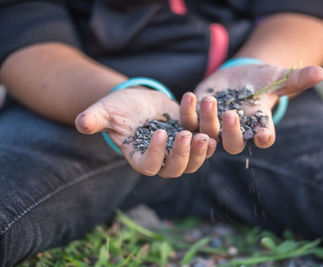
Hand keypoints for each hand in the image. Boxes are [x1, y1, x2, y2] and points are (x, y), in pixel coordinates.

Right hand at [75, 87, 216, 177]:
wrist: (138, 100)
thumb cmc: (119, 108)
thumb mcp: (105, 111)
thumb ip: (94, 118)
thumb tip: (81, 123)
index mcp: (139, 156)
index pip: (149, 166)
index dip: (156, 154)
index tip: (160, 132)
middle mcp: (161, 158)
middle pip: (175, 169)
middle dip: (185, 155)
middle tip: (190, 137)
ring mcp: (177, 149)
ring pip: (194, 161)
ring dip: (202, 151)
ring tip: (205, 134)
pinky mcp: (191, 137)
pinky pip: (204, 142)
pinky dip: (209, 133)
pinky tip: (211, 121)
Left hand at [180, 63, 322, 153]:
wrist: (239, 76)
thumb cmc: (262, 79)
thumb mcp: (278, 77)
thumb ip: (297, 78)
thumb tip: (322, 72)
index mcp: (258, 125)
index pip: (263, 137)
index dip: (263, 137)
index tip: (263, 135)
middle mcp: (236, 130)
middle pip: (233, 143)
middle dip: (232, 132)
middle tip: (232, 115)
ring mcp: (216, 125)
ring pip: (210, 133)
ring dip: (208, 120)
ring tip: (211, 100)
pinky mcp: (198, 116)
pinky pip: (190, 121)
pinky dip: (189, 112)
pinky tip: (191, 96)